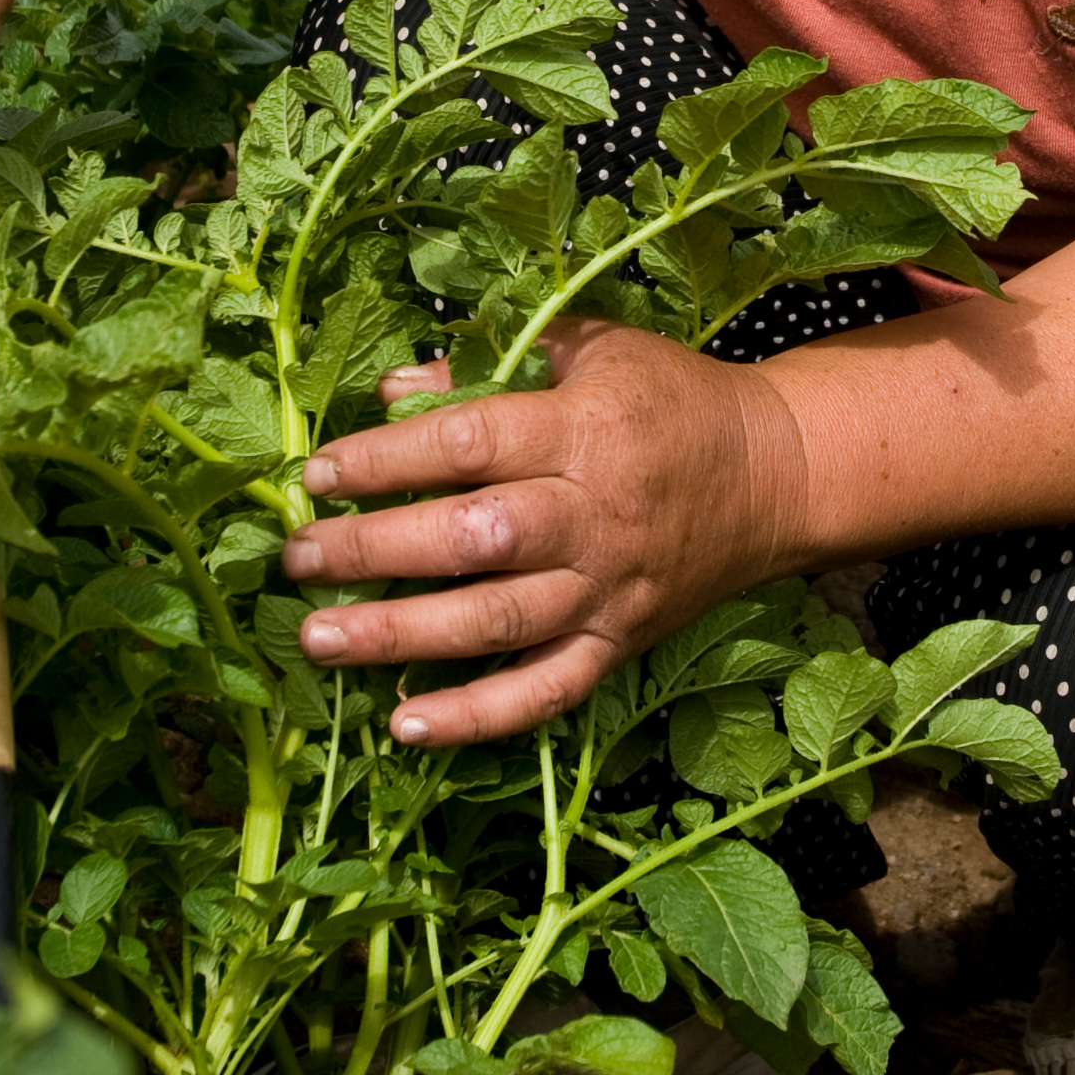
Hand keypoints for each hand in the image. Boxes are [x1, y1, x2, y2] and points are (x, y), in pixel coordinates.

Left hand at [283, 320, 813, 746]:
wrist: (776, 474)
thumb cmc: (671, 398)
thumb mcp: (593, 349)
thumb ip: (490, 362)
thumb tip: (391, 388)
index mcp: (584, 429)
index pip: (467, 444)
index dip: (385, 459)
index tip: (316, 474)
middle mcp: (593, 514)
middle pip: (471, 538)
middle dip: (372, 550)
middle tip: (297, 558)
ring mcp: (607, 588)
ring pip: (495, 622)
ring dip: (400, 635)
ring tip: (318, 638)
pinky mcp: (620, 643)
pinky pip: (544, 692)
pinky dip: (477, 717)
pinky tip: (406, 725)